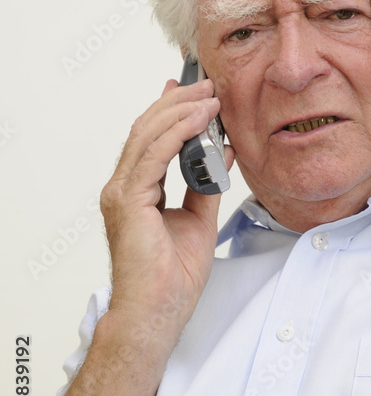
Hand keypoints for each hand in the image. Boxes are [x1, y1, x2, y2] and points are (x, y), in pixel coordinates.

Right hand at [100, 78, 235, 341]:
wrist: (158, 312)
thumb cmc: (173, 277)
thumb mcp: (201, 218)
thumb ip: (208, 183)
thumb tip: (222, 151)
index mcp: (136, 190)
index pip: (151, 137)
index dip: (172, 108)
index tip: (195, 90)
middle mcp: (123, 186)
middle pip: (148, 127)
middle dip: (179, 101)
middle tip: (208, 84)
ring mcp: (121, 192)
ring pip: (148, 134)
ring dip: (182, 110)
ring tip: (211, 96)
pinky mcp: (128, 200)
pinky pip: (155, 154)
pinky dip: (179, 131)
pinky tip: (201, 119)